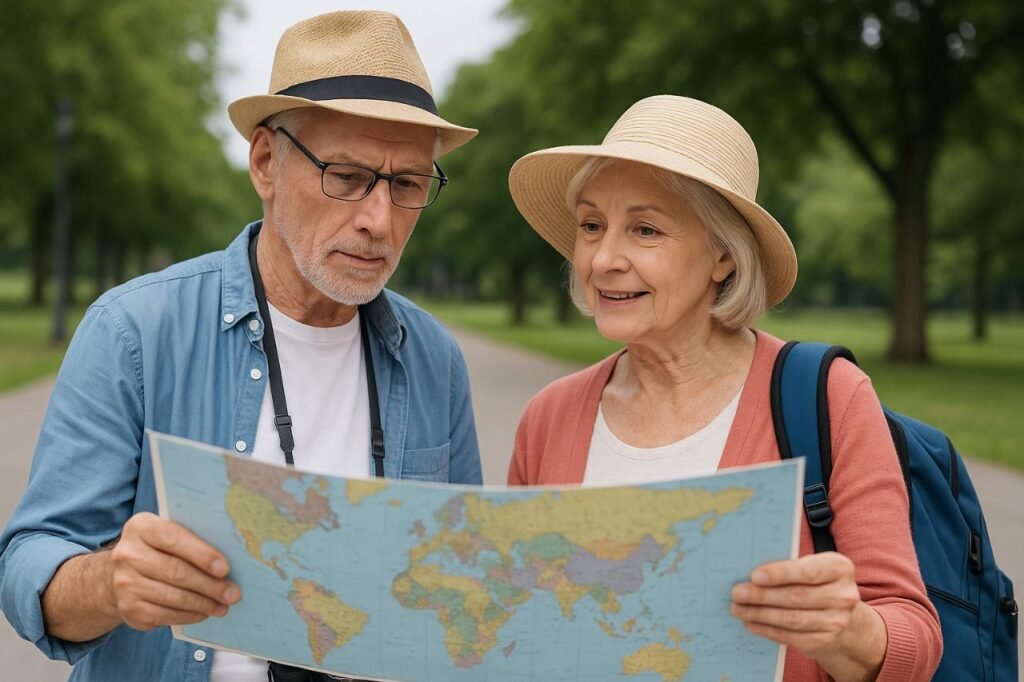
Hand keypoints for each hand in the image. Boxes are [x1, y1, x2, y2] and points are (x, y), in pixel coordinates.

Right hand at [108, 512, 240, 630]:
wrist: (118, 574)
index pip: (173, 538)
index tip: (225, 569)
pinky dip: (188, 615)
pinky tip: (204, 613)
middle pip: (176, 571)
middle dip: (209, 585)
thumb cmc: (158, 549)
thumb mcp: (168, 533)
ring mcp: (124, 583)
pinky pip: (164, 615)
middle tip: (232, 593)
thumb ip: (192, 538)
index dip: (201, 554)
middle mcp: (127, 554)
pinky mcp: (128, 608)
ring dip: (203, 603)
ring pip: (172, 596)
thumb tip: (232, 556)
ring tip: (223, 606)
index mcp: (141, 527)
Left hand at [731, 552, 885, 679]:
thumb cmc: (817, 583)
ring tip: (738, 608)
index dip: (781, 574)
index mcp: (839, 569)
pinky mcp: (824, 641)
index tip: (755, 575)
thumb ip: (789, 566)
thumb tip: (751, 573)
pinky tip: (751, 622)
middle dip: (763, 595)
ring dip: (760, 614)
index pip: (809, 572)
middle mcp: (843, 596)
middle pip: (797, 597)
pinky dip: (767, 629)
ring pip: (792, 619)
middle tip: (738, 593)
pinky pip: (791, 636)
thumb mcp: (812, 566)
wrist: (843, 617)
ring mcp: (836, 621)